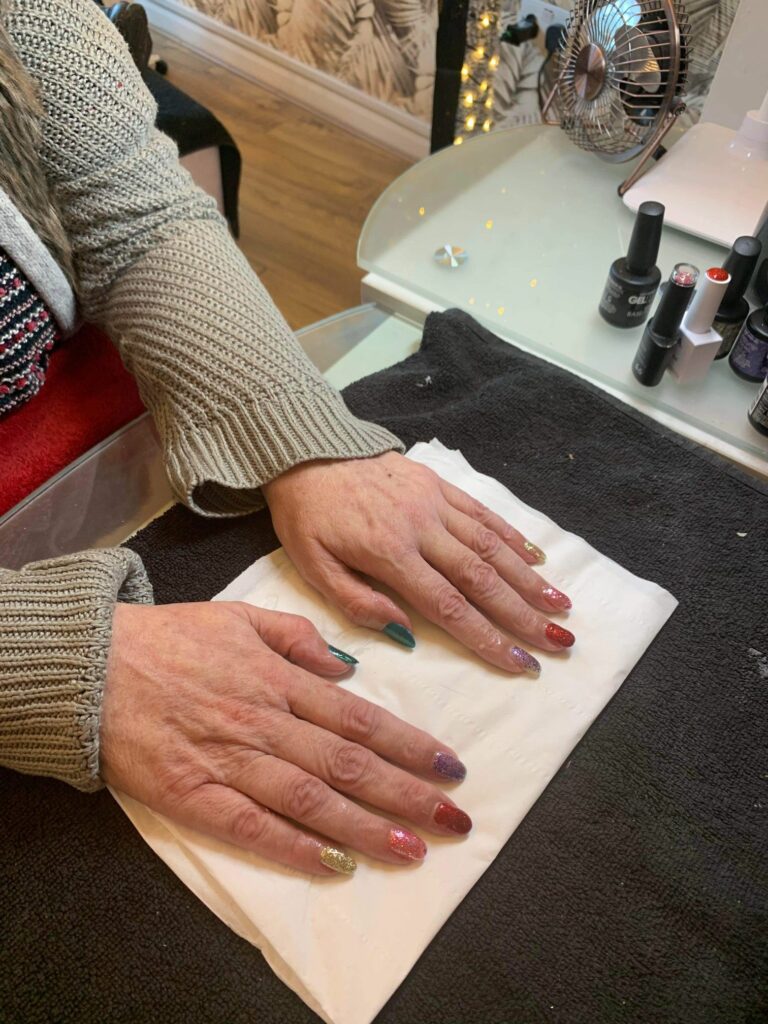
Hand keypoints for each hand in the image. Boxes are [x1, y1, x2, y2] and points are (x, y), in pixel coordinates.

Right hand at [101, 601, 470, 874]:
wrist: (94, 666)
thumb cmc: (170, 639)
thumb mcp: (240, 616)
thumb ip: (298, 636)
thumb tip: (348, 667)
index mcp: (279, 679)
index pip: (359, 719)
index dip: (410, 744)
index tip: (449, 766)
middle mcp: (265, 722)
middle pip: (348, 763)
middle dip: (407, 794)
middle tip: (454, 819)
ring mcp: (231, 761)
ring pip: (312, 798)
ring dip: (367, 827)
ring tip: (413, 849)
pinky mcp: (195, 795)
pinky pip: (252, 827)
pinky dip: (295, 847)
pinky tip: (334, 865)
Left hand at [263, 452, 573, 674]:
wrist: (305, 452)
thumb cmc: (307, 517)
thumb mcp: (313, 567)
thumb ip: (357, 603)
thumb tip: (405, 634)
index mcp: (390, 554)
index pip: (449, 606)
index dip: (488, 638)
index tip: (520, 662)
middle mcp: (421, 527)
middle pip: (483, 578)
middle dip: (524, 614)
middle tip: (558, 642)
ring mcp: (434, 502)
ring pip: (492, 546)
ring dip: (529, 579)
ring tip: (561, 605)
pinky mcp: (438, 484)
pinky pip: (482, 513)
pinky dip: (512, 536)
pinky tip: (536, 558)